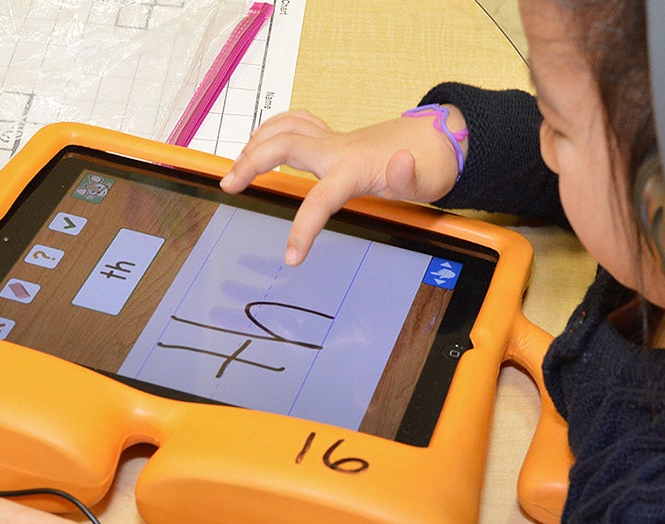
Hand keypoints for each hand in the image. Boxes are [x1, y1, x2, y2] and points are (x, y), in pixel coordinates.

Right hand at [220, 108, 465, 264]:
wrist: (436, 140)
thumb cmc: (429, 165)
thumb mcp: (428, 180)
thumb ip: (411, 177)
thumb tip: (400, 162)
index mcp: (354, 167)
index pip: (320, 197)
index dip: (303, 227)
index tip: (291, 257)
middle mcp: (336, 149)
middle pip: (283, 145)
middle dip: (252, 162)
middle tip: (229, 186)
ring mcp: (332, 140)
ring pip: (283, 128)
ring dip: (254, 144)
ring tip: (234, 170)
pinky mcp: (331, 138)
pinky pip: (293, 124)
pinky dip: (270, 130)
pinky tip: (259, 146)